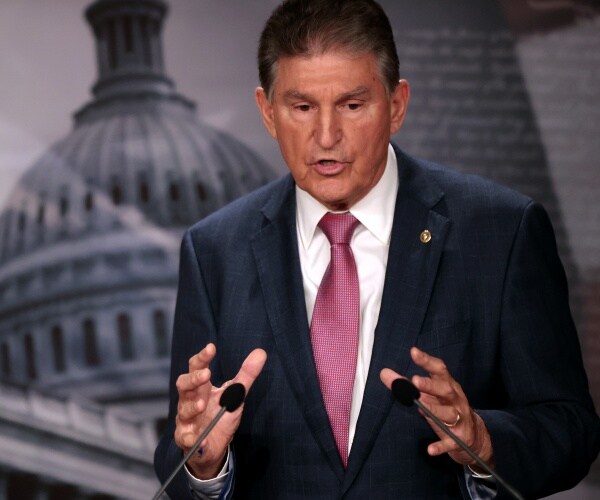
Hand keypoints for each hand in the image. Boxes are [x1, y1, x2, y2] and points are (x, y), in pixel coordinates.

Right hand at [174, 343, 266, 478]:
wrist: (212, 446)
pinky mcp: (186, 439)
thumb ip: (246, 374)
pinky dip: (194, 440)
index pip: (197, 367)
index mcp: (201, 386)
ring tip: (203, 404)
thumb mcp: (235, 393)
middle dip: (193, 379)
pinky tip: (202, 440)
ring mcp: (186, 419)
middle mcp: (190, 400)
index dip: (202, 357)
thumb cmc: (220, 414)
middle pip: (183, 385)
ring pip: (184, 410)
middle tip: (206, 374)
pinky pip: (187, 439)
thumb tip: (261, 352)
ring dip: (193, 407)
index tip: (211, 348)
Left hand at [380, 347, 493, 469]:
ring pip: (449, 415)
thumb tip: (384, 372)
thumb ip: (406, 384)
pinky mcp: (459, 439)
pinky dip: (441, 446)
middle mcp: (455, 400)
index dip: (427, 361)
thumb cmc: (446, 408)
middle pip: (445, 390)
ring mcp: (459, 419)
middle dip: (431, 385)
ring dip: (436, 411)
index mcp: (448, 385)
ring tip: (422, 407)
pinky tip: (430, 450)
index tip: (413, 352)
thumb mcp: (429, 394)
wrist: (473, 435)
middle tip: (415, 380)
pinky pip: (450, 443)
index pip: (439, 370)